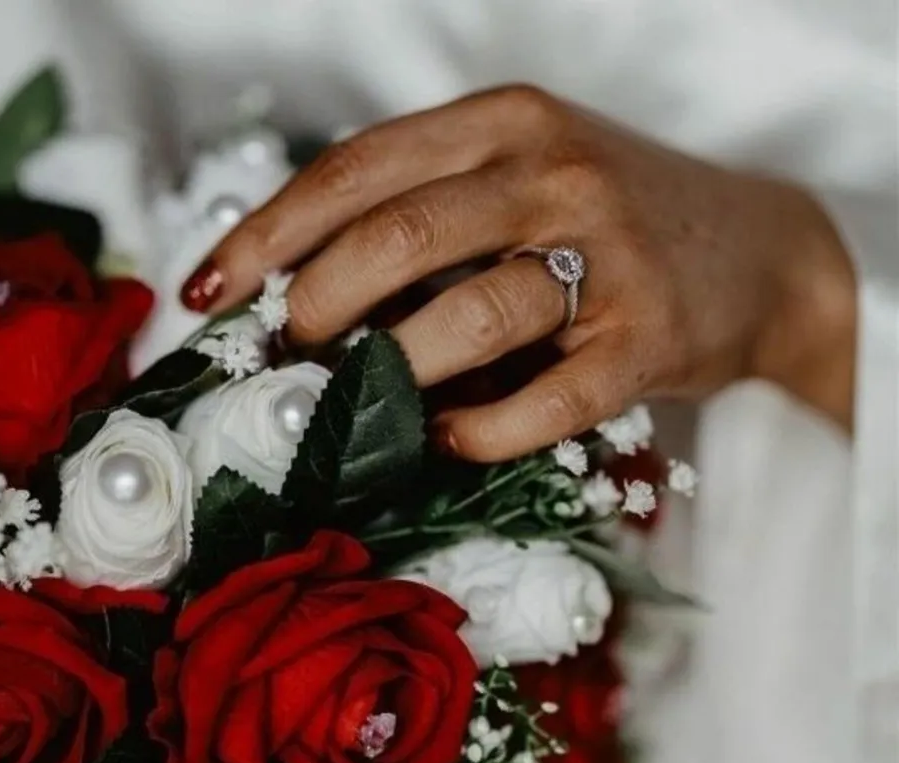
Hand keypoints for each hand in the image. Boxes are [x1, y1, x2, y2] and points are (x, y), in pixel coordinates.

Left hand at [181, 86, 855, 460]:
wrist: (754, 252)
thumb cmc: (602, 224)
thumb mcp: (513, 184)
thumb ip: (420, 219)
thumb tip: (291, 300)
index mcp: (500, 125)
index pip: (355, 171)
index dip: (268, 234)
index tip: (208, 290)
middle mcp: (553, 172)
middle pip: (401, 233)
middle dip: (320, 301)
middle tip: (290, 350)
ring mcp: (607, 254)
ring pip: (474, 311)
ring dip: (397, 369)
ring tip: (364, 401)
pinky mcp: (648, 339)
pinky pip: (549, 398)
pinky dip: (481, 430)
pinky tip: (446, 437)